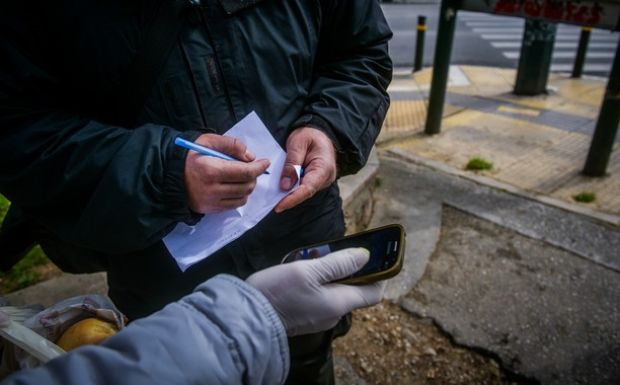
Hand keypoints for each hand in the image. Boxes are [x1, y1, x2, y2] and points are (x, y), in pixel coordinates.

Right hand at [184, 134, 269, 213]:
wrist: (169, 175)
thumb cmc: (190, 156)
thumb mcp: (208, 141)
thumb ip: (231, 144)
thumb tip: (250, 156)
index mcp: (212, 170)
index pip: (245, 172)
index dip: (259, 167)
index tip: (265, 162)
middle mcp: (212, 189)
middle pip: (247, 186)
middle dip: (254, 176)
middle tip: (251, 168)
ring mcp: (211, 202)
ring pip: (242, 197)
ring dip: (247, 187)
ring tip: (242, 177)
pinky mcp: (210, 209)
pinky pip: (233, 205)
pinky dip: (239, 196)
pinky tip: (234, 187)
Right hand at [246, 248, 383, 335]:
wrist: (246, 316)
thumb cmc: (278, 292)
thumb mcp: (309, 270)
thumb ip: (339, 264)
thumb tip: (365, 256)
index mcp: (339, 303)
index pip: (374, 293)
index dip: (379, 274)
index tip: (374, 256)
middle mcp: (333, 314)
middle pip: (354, 290)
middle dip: (348, 269)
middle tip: (334, 249)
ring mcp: (318, 316)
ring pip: (334, 291)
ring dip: (329, 273)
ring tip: (313, 257)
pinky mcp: (304, 315)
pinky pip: (320, 296)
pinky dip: (317, 282)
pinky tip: (301, 269)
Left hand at [275, 126, 336, 212]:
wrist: (316, 131)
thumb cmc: (308, 135)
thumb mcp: (297, 144)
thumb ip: (292, 164)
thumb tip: (285, 186)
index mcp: (324, 168)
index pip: (308, 188)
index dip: (293, 199)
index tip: (279, 206)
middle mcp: (325, 177)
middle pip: (305, 192)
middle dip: (288, 198)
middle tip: (271, 203)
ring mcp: (321, 180)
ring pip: (302, 191)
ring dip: (288, 194)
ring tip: (273, 197)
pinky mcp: (314, 180)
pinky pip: (302, 187)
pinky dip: (291, 188)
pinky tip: (279, 189)